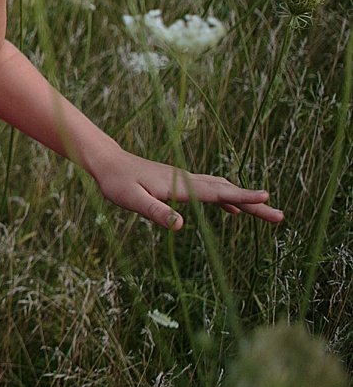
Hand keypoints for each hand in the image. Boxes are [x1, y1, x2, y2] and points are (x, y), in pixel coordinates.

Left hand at [89, 148, 283, 229]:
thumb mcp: (131, 200)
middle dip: (253, 203)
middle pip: (226, 191)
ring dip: (243, 200)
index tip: (267, 198)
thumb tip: (181, 225)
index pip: (217, 192)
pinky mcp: (179, 184)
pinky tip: (232, 210)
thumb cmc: (116, 182)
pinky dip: (226, 198)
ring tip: (266, 212)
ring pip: (220, 190)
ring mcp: (184, 181)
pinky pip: (209, 191)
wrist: (107, 162)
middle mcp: (186, 180)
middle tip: (280, 217)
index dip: (242, 196)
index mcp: (179, 185)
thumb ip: (155, 211)